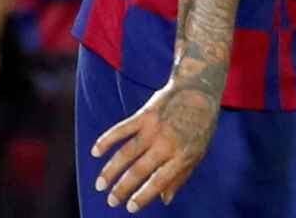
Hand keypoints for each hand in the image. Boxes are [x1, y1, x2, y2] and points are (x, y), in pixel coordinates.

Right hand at [91, 78, 219, 210]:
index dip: (143, 196)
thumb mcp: (198, 153)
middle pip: (138, 170)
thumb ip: (181, 176)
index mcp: (182, 155)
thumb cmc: (200, 126)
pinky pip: (121, 130)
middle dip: (122, 188)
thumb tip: (165, 199)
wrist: (199, 91)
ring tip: (100, 186)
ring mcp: (154, 128)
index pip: (159, 181)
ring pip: (126, 153)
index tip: (130, 208)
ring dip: (110, 171)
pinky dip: (106, 140)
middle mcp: (166, 143)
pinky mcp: (144, 115)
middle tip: (112, 201)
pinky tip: (95, 152)